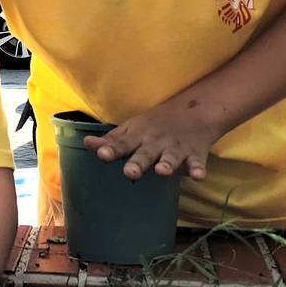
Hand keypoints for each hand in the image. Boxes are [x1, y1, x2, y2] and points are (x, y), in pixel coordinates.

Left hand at [83, 98, 220, 180]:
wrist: (194, 110)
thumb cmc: (154, 125)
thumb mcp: (131, 129)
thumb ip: (111, 141)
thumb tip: (87, 144)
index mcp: (138, 136)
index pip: (122, 144)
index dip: (111, 149)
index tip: (101, 154)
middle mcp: (155, 142)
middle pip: (145, 154)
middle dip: (138, 163)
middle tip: (130, 172)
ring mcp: (176, 148)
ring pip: (170, 157)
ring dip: (167, 164)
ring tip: (162, 171)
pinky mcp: (195, 153)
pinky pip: (197, 163)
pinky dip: (198, 169)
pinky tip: (198, 176)